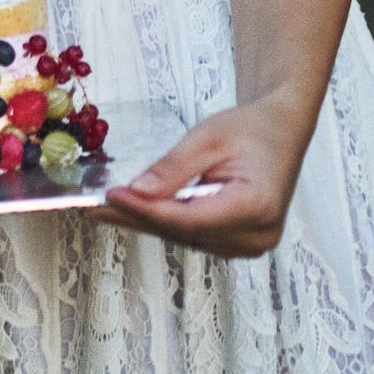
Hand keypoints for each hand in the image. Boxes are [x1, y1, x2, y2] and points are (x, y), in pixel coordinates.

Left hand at [91, 97, 307, 258]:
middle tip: (93, 207)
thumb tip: (137, 192)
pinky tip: (134, 213)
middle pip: (185, 232)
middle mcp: (257, 236)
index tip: (112, 197)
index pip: (191, 218)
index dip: (147, 211)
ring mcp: (249, 244)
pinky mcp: (238, 242)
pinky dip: (163, 222)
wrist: (280, 132)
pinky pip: (193, 235)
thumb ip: (173, 168)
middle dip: (138, 218)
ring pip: (186, 237)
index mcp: (256, 207)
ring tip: (103, 211)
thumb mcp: (208, 137)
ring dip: (145, 223)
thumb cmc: (250, 129)